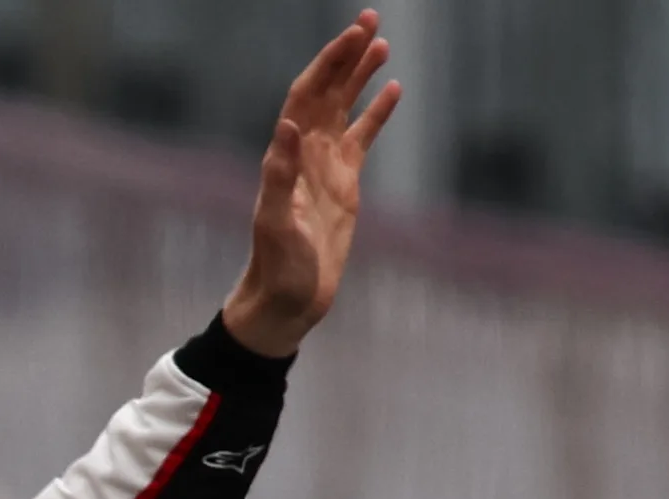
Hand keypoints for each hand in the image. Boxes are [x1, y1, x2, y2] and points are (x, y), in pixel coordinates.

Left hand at [222, 11, 402, 358]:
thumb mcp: (275, 223)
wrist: (286, 300)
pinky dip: (377, 113)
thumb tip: (287, 125)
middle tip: (371, 19)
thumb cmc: (277, 267)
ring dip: (361, 75)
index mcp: (287, 154)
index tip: (353, 35)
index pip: (307, 94)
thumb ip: (278, 175)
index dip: (328, 63)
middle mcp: (304, 152)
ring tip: (383, 43)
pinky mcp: (344, 184)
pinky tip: (394, 90)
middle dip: (347, 55)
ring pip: (345, 108)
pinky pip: (361, 138)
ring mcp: (325, 166)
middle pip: (327, 90)